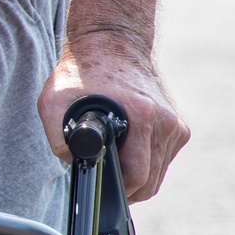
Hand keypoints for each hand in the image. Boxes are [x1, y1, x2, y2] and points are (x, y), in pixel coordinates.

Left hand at [39, 32, 188, 202]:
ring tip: (114, 160)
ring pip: (158, 173)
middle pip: (150, 182)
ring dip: (137, 175)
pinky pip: (164, 160)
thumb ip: (59, 139)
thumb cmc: (82, 73)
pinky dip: (146, 162)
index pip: (137, 177)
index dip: (116, 191)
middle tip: (104, 180)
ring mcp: (176, 124)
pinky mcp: (180, 126)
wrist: (112, 43)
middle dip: (126, 188)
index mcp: (142, 116)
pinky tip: (127, 149)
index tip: (101, 188)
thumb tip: (74, 164)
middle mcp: (166, 121)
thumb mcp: (54, 103)